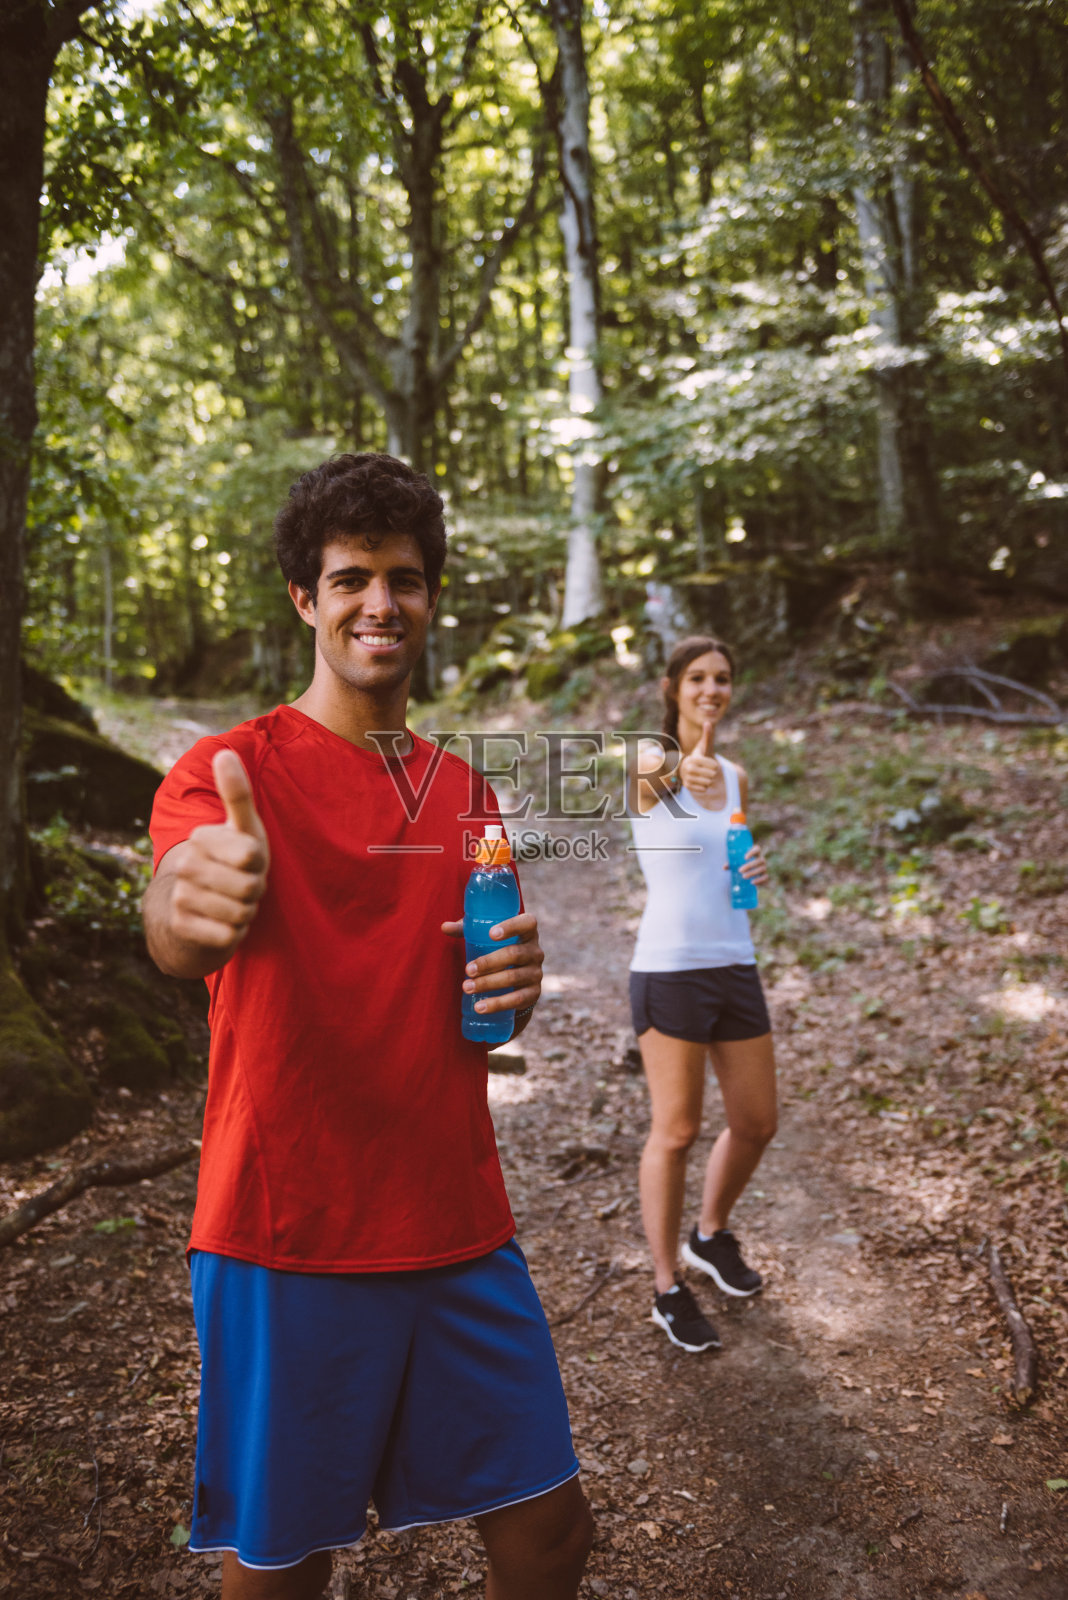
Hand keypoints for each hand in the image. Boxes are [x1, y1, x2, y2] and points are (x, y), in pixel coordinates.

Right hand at [166, 750, 270, 954]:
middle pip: (250, 887)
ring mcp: (180, 896)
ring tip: (234, 903)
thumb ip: (237, 794)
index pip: (252, 856)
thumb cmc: (233, 860)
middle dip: (255, 891)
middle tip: (244, 886)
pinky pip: (228, 936)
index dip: (260, 864)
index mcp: (202, 838)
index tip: (248, 862)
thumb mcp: (243, 828)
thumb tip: (223, 753)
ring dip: (246, 913)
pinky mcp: (181, 926)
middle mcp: (186, 865)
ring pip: (240, 913)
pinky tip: (223, 923)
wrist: (199, 908)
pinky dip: (234, 934)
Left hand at [441, 910, 543, 1014]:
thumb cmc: (499, 948)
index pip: (527, 923)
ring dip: (488, 984)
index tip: (491, 934)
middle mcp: (536, 951)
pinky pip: (517, 999)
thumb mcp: (485, 935)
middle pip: (514, 954)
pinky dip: (497, 1004)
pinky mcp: (534, 993)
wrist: (518, 978)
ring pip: (513, 978)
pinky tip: (480, 1007)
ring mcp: (536, 973)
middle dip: (489, 963)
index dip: (511, 927)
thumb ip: (466, 929)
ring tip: (466, 988)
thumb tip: (444, 927)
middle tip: (467, 970)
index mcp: (528, 931)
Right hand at [678, 719, 719, 796]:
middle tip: (707, 770)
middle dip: (712, 773)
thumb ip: (707, 736)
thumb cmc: (700, 756)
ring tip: (703, 775)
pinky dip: (704, 786)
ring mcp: (687, 778)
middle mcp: (688, 768)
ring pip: (708, 782)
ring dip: (709, 780)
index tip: (711, 763)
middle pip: (712, 775)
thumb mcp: (704, 746)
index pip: (714, 766)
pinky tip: (700, 781)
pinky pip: (704, 789)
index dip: (715, 765)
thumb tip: (708, 722)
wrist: (690, 768)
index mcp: (694, 758)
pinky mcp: (687, 786)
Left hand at [734, 843, 769, 885]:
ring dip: (752, 873)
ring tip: (743, 876)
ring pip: (762, 868)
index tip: (745, 857)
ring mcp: (764, 868)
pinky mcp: (765, 876)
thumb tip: (724, 867)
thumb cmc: (742, 867)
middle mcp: (761, 860)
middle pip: (759, 860)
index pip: (757, 849)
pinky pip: (765, 877)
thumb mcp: (736, 865)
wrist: (750, 878)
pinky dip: (759, 880)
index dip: (752, 852)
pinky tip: (752, 882)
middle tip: (740, 870)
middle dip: (749, 865)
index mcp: (755, 854)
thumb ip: (731, 864)